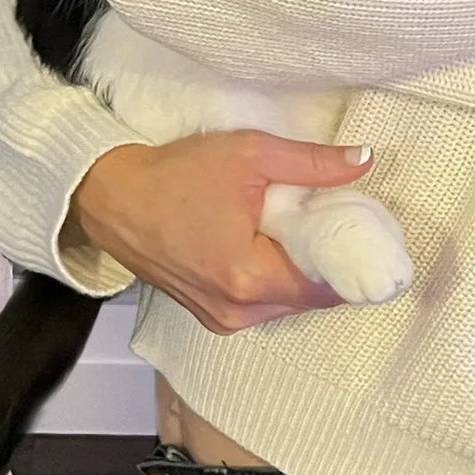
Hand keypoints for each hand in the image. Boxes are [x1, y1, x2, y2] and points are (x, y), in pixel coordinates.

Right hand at [68, 132, 374, 334]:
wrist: (110, 196)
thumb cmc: (172, 175)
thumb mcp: (249, 154)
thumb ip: (312, 163)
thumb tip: (364, 160)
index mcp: (251, 277)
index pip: (329, 284)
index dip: (351, 256)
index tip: (363, 228)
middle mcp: (238, 311)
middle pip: (310, 297)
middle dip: (327, 262)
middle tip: (335, 221)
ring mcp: (220, 319)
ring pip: (286, 303)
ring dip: (299, 272)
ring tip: (299, 230)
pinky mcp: (208, 315)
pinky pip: (260, 305)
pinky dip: (272, 279)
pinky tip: (268, 245)